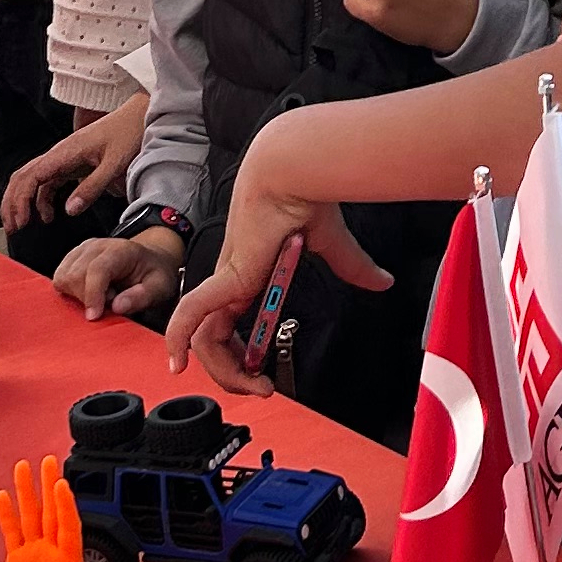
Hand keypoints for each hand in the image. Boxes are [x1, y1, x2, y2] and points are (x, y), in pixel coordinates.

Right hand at [1, 92, 147, 230]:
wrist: (137, 116)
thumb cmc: (127, 133)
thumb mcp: (113, 163)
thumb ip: (92, 187)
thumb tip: (70, 209)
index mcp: (65, 152)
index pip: (31, 177)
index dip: (20, 200)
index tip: (20, 221)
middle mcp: (59, 154)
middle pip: (23, 177)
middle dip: (12, 203)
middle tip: (12, 227)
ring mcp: (63, 158)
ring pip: (32, 179)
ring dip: (23, 202)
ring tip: (22, 225)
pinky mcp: (70, 163)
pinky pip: (48, 182)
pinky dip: (41, 199)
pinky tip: (48, 215)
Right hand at [52, 228, 184, 321]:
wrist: (148, 261)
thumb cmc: (154, 275)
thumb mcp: (160, 287)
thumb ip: (142, 297)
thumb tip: (117, 306)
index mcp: (121, 250)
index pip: (97, 270)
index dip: (93, 295)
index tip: (94, 316)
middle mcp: (97, 246)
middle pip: (75, 275)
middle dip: (87, 298)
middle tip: (109, 301)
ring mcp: (82, 250)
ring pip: (63, 277)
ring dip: (77, 295)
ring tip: (100, 296)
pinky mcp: (72, 258)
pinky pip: (59, 278)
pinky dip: (70, 291)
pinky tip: (89, 293)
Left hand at [162, 118, 392, 391]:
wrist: (295, 173)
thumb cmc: (306, 197)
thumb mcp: (332, 245)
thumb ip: (351, 268)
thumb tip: (384, 281)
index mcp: (252, 275)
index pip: (231, 323)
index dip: (242, 354)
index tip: (263, 375)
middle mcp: (233, 281)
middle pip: (213, 339)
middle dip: (231, 372)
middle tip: (258, 388)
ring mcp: (226, 279)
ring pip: (203, 337)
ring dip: (219, 368)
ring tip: (246, 384)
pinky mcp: (227, 275)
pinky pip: (191, 314)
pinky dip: (178, 337)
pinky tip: (177, 360)